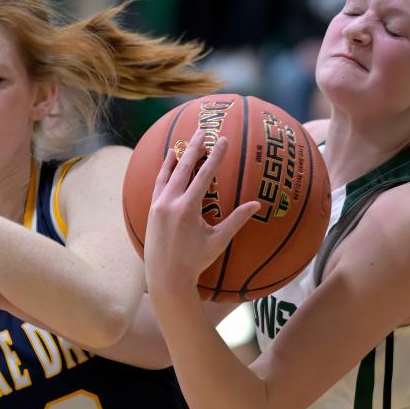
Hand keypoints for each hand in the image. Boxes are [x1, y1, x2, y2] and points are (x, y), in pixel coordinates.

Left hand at [144, 129, 259, 294]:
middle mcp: (170, 203)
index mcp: (187, 208)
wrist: (166, 277)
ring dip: (176, 158)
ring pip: (167, 174)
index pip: (203, 175)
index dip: (214, 156)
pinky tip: (167, 163)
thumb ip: (236, 220)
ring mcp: (158, 206)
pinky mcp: (152, 211)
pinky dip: (164, 172)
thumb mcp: (218, 241)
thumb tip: (257, 205)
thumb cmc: (195, 261)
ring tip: (182, 144)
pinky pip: (158, 185)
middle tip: (203, 132)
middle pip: (183, 168)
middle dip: (194, 149)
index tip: (222, 140)